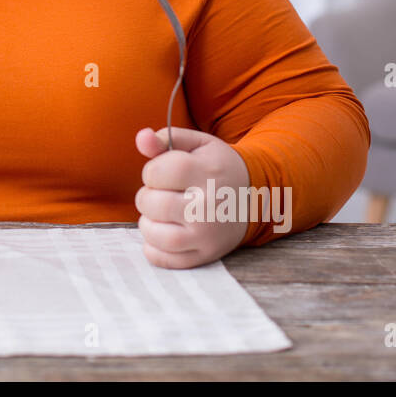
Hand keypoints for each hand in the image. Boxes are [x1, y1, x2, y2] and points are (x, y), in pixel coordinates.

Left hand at [134, 126, 249, 268]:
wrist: (254, 197)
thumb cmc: (217, 167)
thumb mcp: (197, 144)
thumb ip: (165, 138)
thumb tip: (141, 137)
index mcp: (207, 172)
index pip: (156, 172)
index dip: (152, 171)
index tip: (164, 172)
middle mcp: (209, 207)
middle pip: (153, 203)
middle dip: (147, 196)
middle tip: (162, 193)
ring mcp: (207, 235)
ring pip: (155, 234)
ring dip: (148, 222)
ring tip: (161, 213)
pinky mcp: (204, 256)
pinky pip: (163, 258)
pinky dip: (153, 247)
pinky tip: (163, 231)